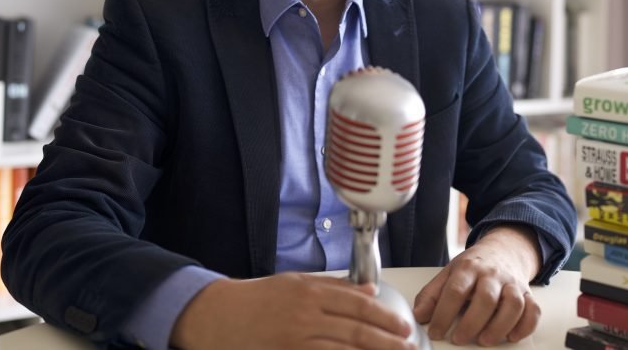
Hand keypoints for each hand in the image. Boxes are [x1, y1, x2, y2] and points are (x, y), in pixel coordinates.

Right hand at [171, 272, 416, 349]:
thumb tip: (368, 292)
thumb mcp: (294, 283)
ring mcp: (296, 342)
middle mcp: (305, 317)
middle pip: (356, 331)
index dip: (384, 316)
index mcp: (309, 293)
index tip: (402, 325)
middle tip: (408, 346)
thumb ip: (333, 286)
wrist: (219, 317)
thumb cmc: (257, 298)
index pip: (357, 304)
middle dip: (387, 341)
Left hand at [413, 226, 541, 345]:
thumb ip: (431, 295)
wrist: (503, 249)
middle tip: (458, 338)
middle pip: (486, 298)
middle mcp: (492, 274)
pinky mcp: (527, 293)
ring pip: (513, 304)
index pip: (455, 290)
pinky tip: (511, 336)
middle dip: (472, 322)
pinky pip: (533, 310)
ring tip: (484, 340)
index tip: (435, 331)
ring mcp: (512, 283)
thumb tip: (417, 316)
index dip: (443, 313)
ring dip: (499, 325)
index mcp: (468, 268)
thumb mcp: (448, 273)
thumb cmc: (473, 267)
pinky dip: (525, 326)